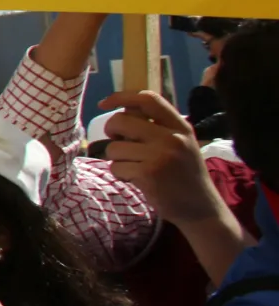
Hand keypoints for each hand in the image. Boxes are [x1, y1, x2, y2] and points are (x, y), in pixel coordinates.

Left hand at [99, 91, 222, 223]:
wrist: (201, 208)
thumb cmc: (184, 173)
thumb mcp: (181, 143)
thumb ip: (158, 127)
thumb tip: (121, 111)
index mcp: (180, 126)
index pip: (148, 99)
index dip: (122, 97)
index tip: (104, 104)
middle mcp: (172, 138)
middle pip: (121, 121)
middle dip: (111, 132)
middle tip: (119, 142)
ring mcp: (160, 156)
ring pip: (114, 147)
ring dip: (117, 158)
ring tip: (134, 166)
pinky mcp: (149, 174)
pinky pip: (116, 167)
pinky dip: (120, 173)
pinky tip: (136, 178)